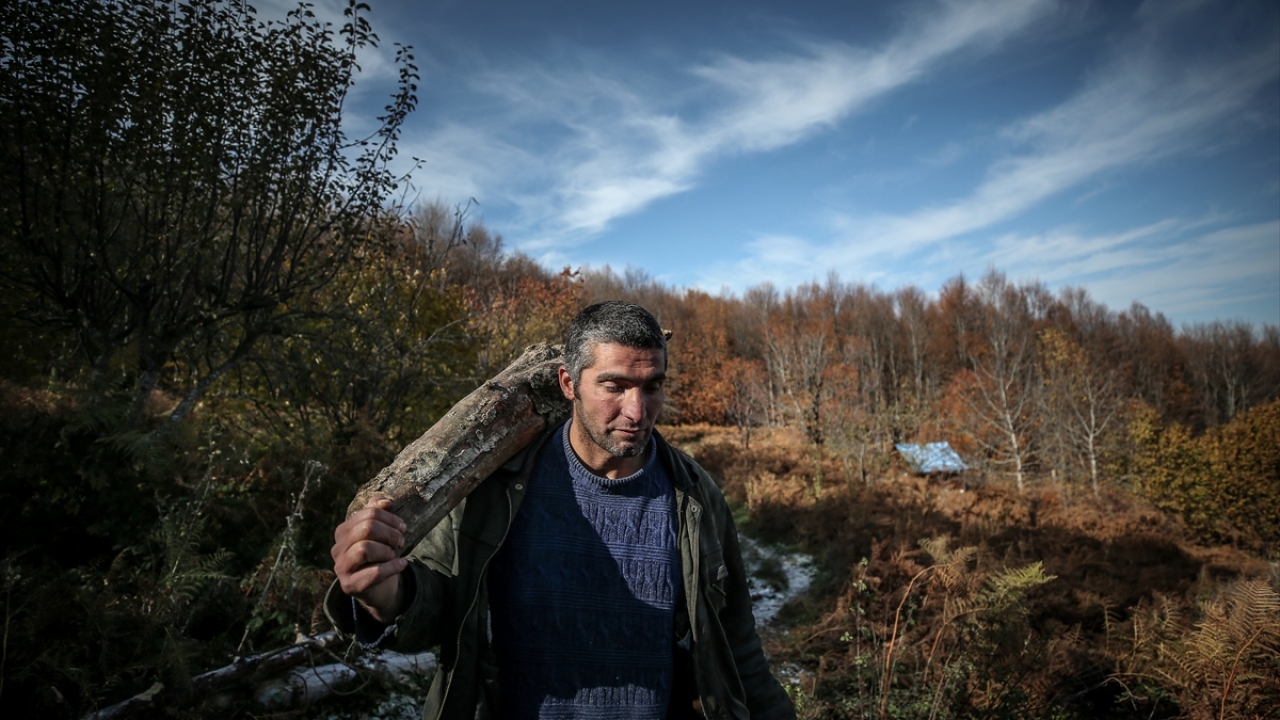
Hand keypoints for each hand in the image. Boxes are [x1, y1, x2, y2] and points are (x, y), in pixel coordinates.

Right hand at [331, 495, 408, 623]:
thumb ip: (378, 513)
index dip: (390, 518)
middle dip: (390, 533)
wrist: (375, 588)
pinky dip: (392, 567)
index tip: (403, 527)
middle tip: (401, 541)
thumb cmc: (377, 556)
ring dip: (387, 551)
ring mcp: (341, 567)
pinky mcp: (349, 585)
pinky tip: (402, 564)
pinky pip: (373, 572)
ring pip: (364, 549)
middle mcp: (338, 547)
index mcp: (344, 530)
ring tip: (395, 554)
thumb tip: (386, 502)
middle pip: (366, 529)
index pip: (369, 513)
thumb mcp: (378, 533)